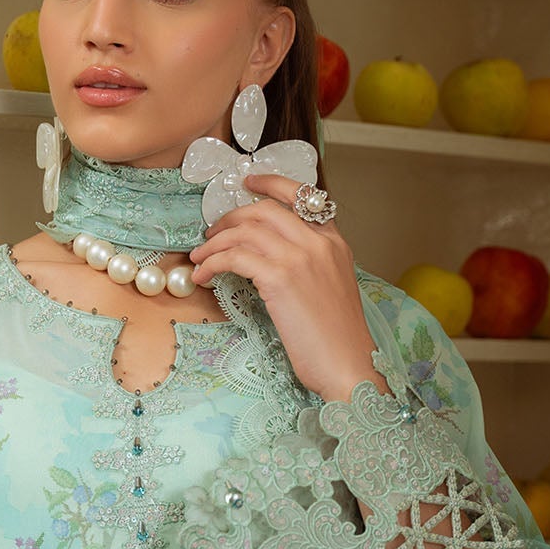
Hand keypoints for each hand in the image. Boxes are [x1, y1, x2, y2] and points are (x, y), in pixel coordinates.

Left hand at [187, 172, 386, 404]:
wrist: (349, 365)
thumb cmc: (337, 339)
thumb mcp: (330, 289)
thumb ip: (309, 265)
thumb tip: (269, 260)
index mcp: (334, 242)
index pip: (301, 195)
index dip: (271, 183)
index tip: (248, 182)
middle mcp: (319, 243)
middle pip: (264, 210)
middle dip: (229, 218)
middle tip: (211, 234)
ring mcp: (300, 258)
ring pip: (245, 231)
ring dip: (214, 243)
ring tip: (200, 258)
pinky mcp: (281, 279)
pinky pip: (236, 257)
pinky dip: (213, 264)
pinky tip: (204, 277)